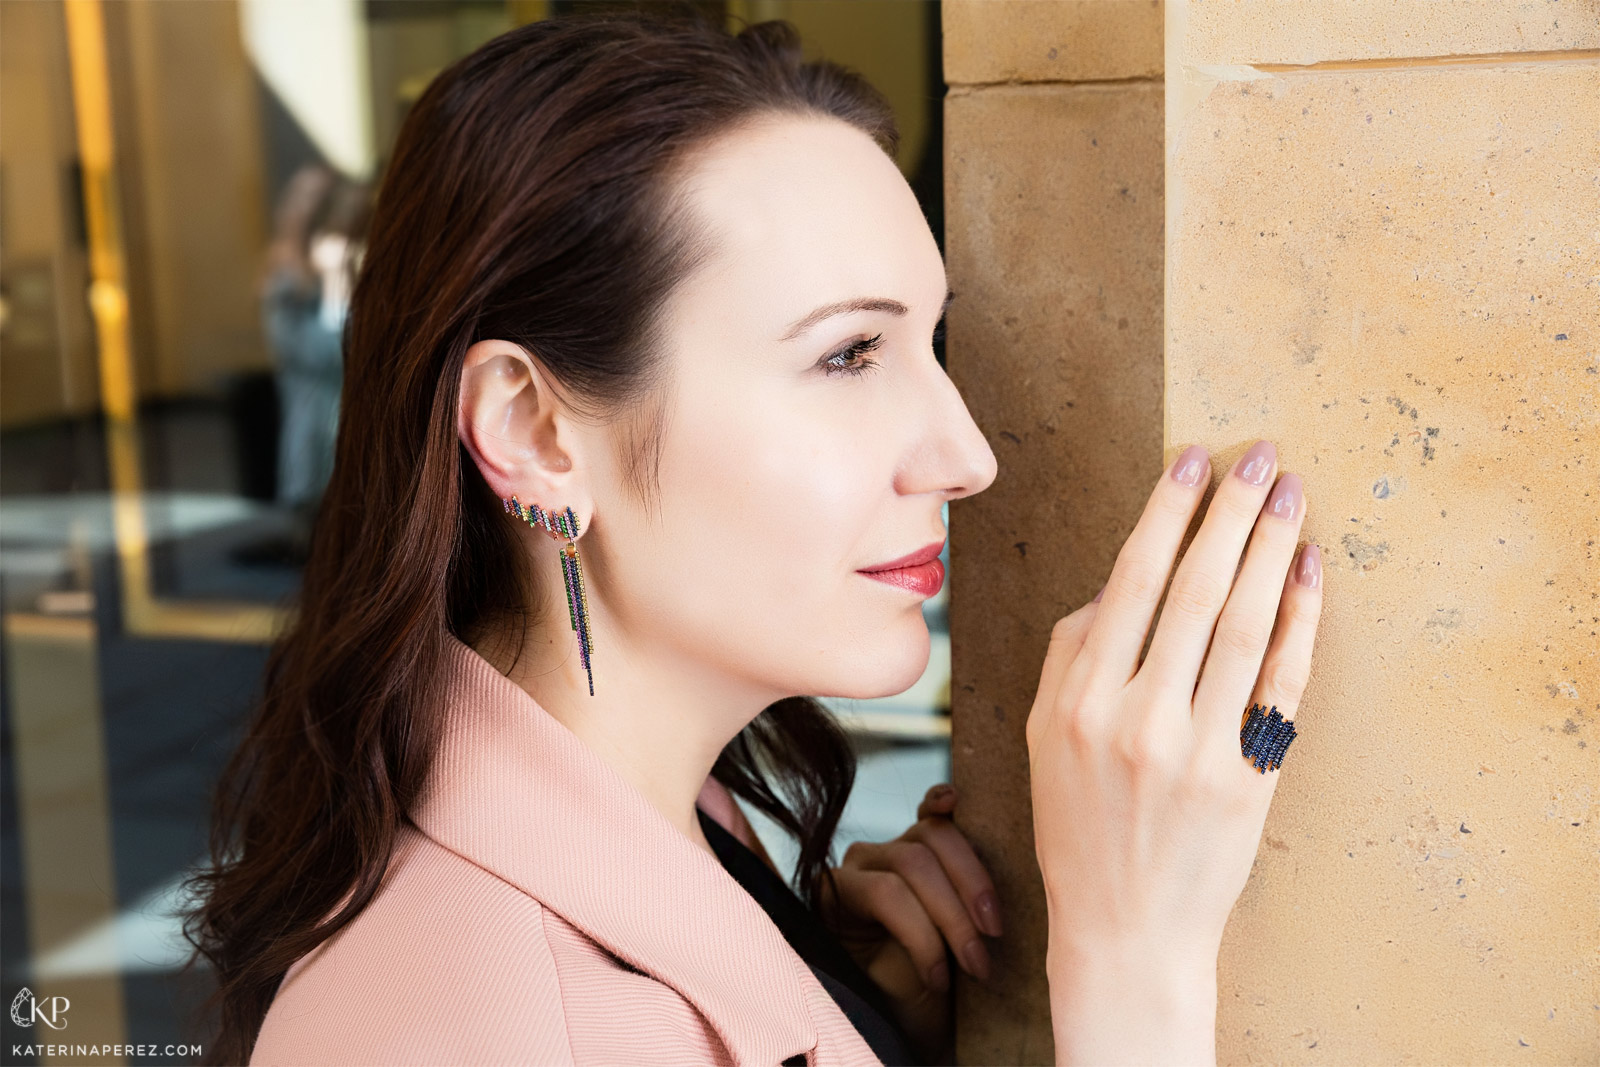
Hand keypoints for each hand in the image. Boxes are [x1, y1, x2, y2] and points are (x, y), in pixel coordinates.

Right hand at [818, 782, 1003, 1063]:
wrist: (908, 1033)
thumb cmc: (943, 984)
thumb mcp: (971, 933)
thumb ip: (975, 891)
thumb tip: (1017, 856)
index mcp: (922, 852)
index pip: (934, 812)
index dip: (944, 800)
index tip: (960, 801)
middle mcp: (887, 852)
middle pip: (933, 835)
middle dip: (972, 881)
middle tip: (996, 932)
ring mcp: (858, 869)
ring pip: (912, 862)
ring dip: (951, 916)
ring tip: (975, 965)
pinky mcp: (833, 894)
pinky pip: (884, 893)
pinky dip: (920, 934)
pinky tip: (935, 974)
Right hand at [1026, 440, 1323, 1064]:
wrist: (1125, 928)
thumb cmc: (1079, 826)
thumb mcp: (1039, 736)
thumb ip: (1069, 654)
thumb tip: (1117, 584)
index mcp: (1077, 701)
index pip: (1129, 583)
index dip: (1164, 515)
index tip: (1191, 462)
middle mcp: (1135, 720)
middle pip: (1195, 592)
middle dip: (1229, 513)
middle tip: (1259, 457)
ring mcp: (1197, 752)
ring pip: (1245, 627)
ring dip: (1272, 552)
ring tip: (1290, 498)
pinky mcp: (1248, 780)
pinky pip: (1283, 684)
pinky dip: (1302, 623)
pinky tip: (1309, 575)